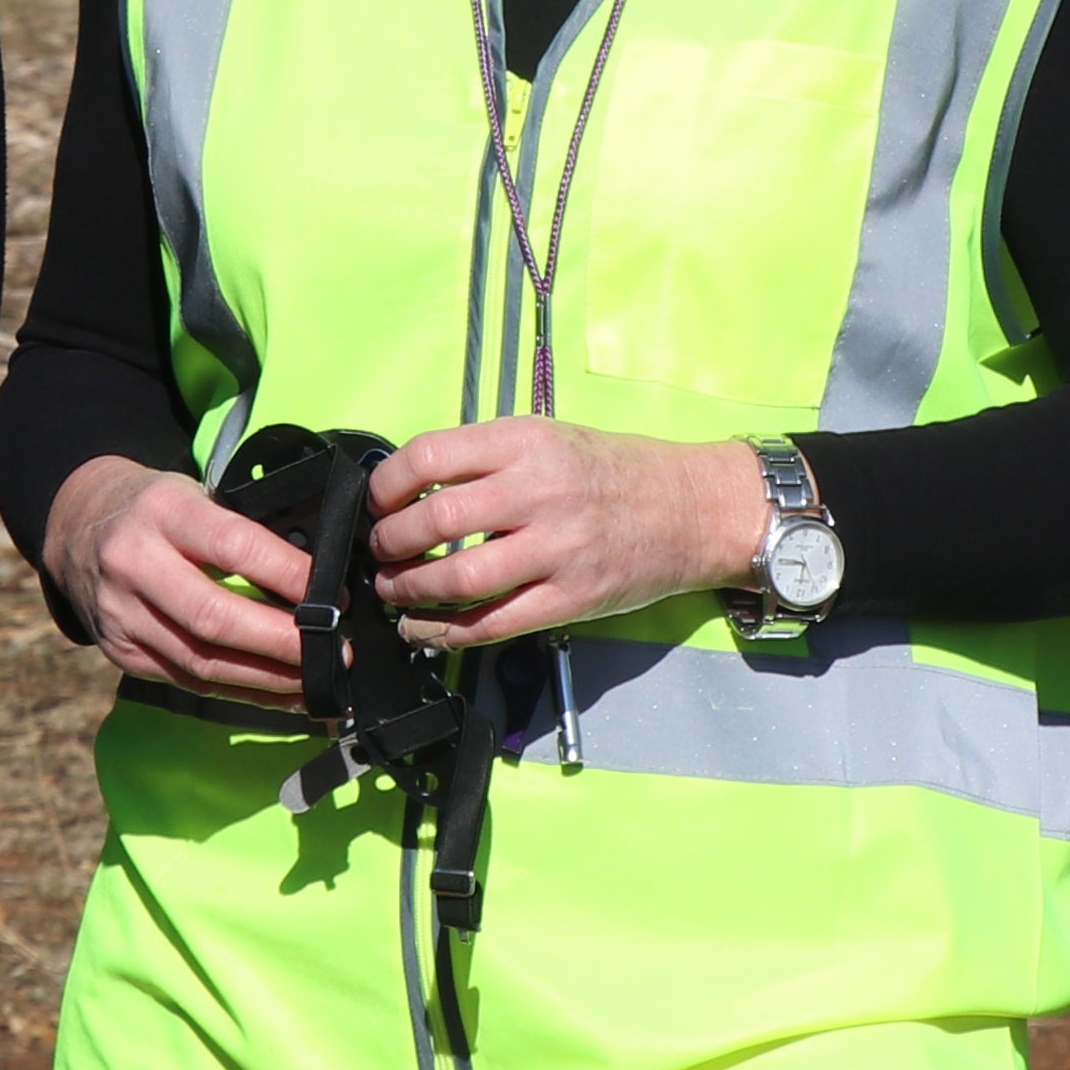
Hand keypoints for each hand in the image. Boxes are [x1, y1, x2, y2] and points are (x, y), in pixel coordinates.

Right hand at [42, 455, 310, 703]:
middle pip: (214, 617)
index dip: (289, 575)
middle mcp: (133, 564)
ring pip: (202, 662)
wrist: (78, 526)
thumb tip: (320, 578)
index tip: (334, 596)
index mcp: (161, 511)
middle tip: (336, 651)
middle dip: (282, 642)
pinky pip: (190, 682)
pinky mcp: (122, 654)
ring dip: (269, 678)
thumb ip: (241, 528)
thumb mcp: (193, 493)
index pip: (233, 546)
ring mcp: (121, 615)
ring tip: (319, 679)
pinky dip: (243, 692)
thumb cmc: (158, 508)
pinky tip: (283, 693)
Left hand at [367, 425, 771, 648]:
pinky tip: (423, 627)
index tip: (377, 502)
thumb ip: (487, 459)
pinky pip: (491, 624)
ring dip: (409, 589)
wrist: (692, 509)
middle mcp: (539, 492)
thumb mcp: (549, 438)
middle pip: (434, 521)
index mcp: (526, 442)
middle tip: (381, 551)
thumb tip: (411, 489)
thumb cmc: (614, 471)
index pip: (429, 457)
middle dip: (389, 543)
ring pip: (457, 579)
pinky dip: (444, 631)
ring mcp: (556, 549)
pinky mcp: (570, 599)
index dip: (386, 485)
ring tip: (395, 589)